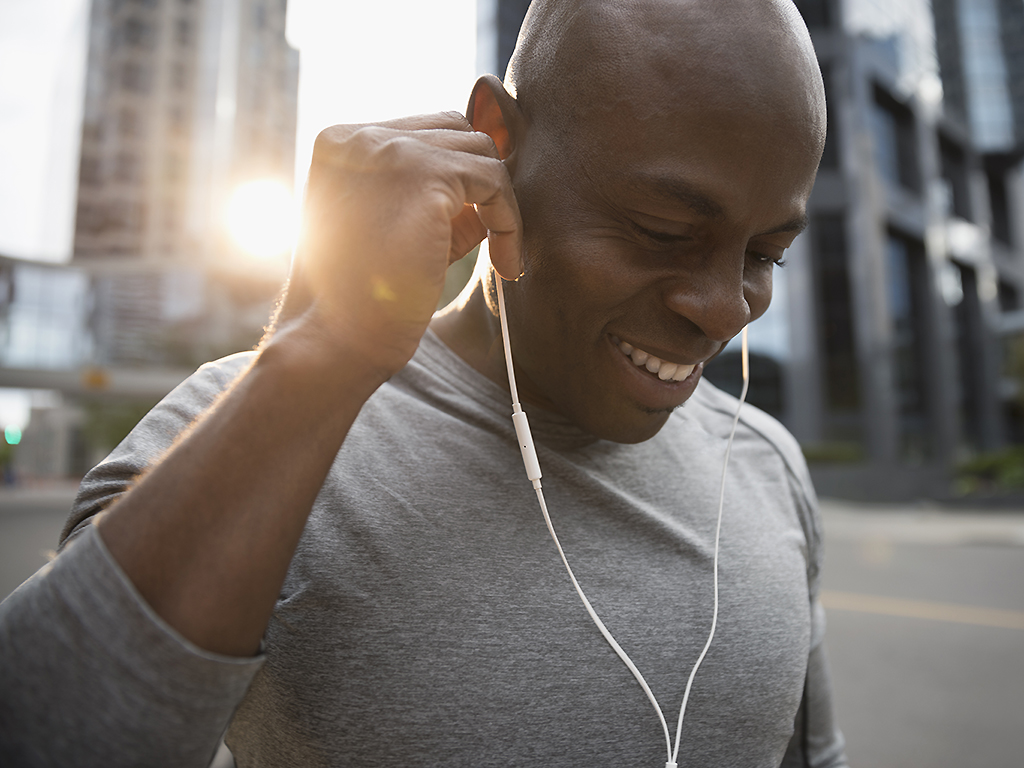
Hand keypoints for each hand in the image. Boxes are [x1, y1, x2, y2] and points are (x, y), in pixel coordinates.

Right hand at [280, 112, 522, 375]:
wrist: (333, 339)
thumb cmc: (357, 300)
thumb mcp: (392, 232)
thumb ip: (433, 200)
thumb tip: (492, 186)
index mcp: (340, 143)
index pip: (423, 132)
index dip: (458, 176)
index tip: (476, 225)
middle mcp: (360, 136)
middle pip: (455, 130)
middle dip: (480, 180)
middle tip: (495, 236)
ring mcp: (390, 149)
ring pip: (481, 150)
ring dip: (500, 202)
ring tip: (502, 255)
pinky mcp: (424, 176)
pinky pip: (495, 181)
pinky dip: (511, 222)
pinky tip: (506, 264)